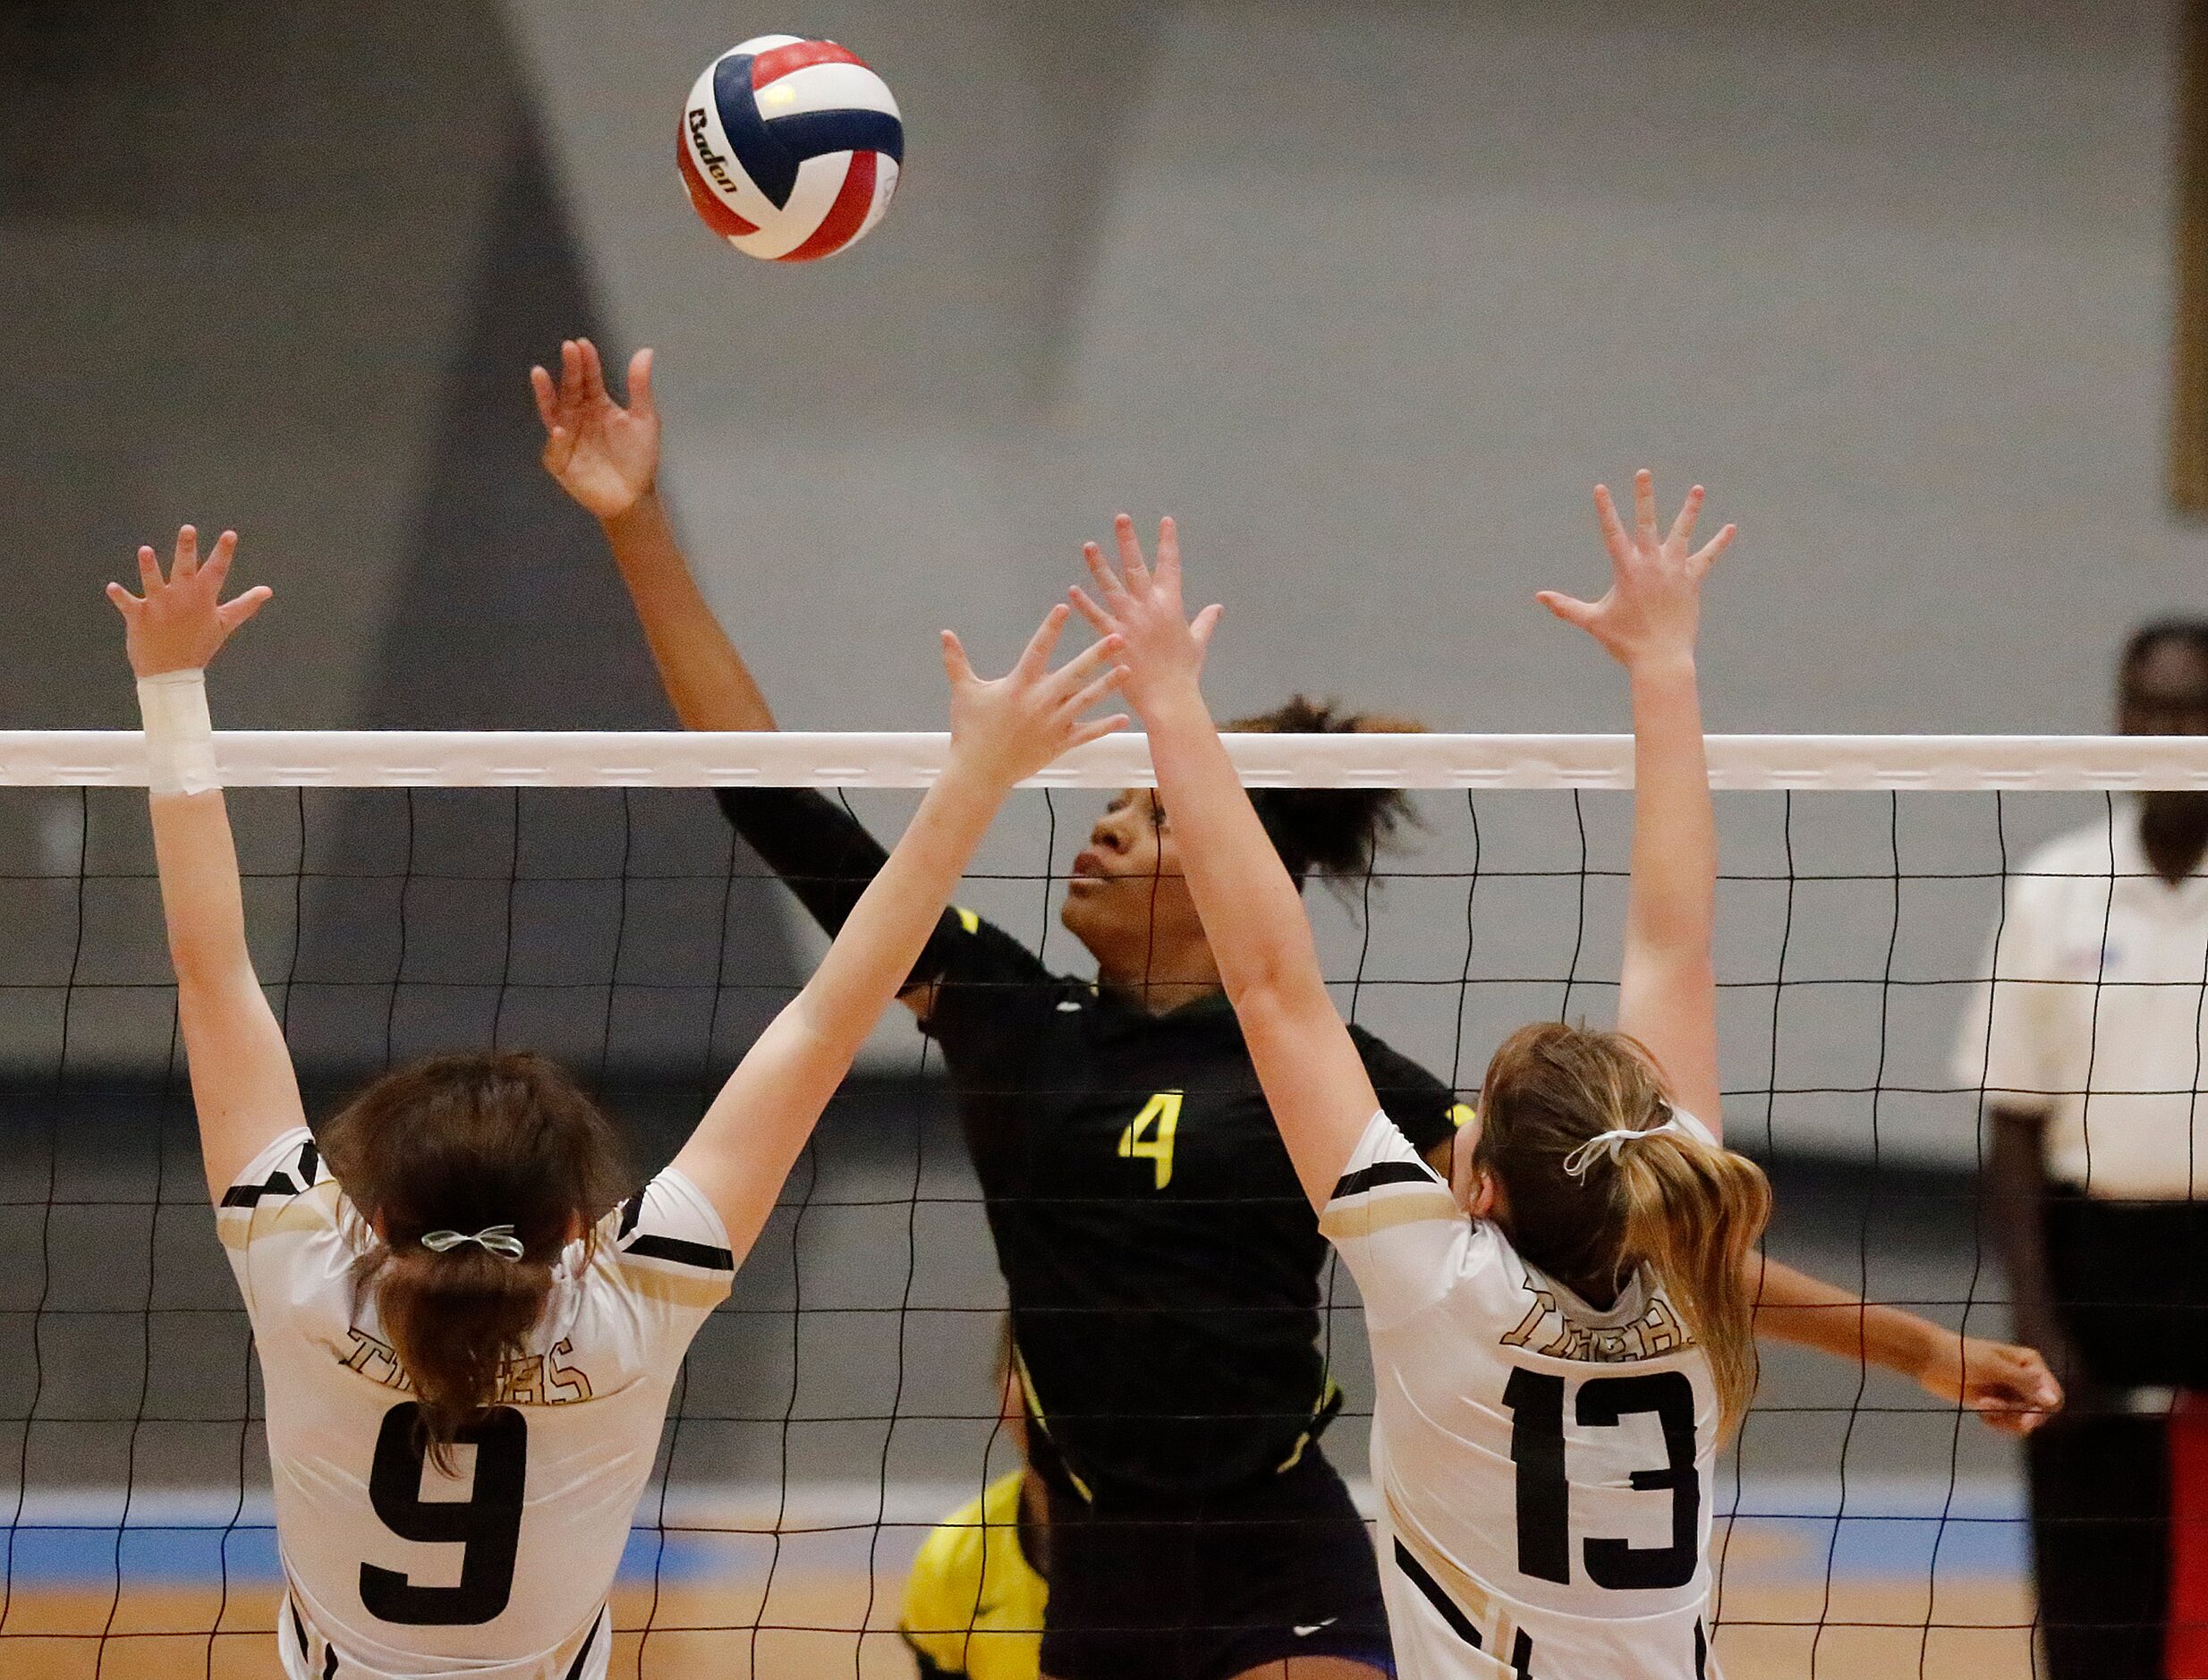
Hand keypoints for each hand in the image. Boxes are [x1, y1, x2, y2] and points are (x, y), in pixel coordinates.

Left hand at [106, 527, 270, 677]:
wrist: (171, 674)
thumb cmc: (198, 647)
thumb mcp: (224, 625)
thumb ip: (244, 605)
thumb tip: (267, 590)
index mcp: (202, 600)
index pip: (216, 572)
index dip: (223, 552)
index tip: (230, 534)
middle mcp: (181, 600)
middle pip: (184, 569)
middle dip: (186, 549)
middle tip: (188, 529)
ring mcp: (159, 608)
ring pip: (154, 583)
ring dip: (149, 567)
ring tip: (146, 551)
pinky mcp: (139, 617)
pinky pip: (128, 604)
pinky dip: (120, 596)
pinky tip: (111, 587)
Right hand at [531, 338, 658, 518]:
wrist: (634, 496)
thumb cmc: (639, 458)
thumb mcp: (644, 419)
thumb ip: (640, 387)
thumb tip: (645, 351)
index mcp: (597, 404)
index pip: (589, 378)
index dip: (587, 362)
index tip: (583, 344)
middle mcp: (578, 416)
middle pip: (570, 389)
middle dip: (569, 369)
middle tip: (569, 348)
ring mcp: (566, 437)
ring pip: (552, 411)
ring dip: (545, 394)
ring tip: (539, 373)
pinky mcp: (560, 461)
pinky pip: (554, 448)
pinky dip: (556, 440)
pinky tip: (561, 429)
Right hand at [940, 604, 1129, 787]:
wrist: (980, 772)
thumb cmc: (971, 731)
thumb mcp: (963, 692)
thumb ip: (957, 661)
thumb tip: (945, 634)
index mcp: (1019, 685)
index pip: (1038, 648)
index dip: (1051, 627)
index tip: (1064, 607)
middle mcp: (1041, 700)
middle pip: (1075, 672)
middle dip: (1097, 654)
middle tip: (1118, 637)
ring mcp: (1053, 723)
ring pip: (1086, 699)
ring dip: (1108, 684)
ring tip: (1127, 670)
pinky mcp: (1060, 743)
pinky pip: (1087, 733)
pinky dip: (1105, 726)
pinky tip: (1123, 718)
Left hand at [1066, 513, 1223, 717]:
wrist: (1169, 697)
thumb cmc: (1184, 672)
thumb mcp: (1197, 643)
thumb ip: (1205, 622)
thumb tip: (1217, 608)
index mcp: (1171, 605)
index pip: (1170, 566)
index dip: (1168, 542)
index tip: (1165, 521)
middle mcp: (1149, 607)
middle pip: (1136, 567)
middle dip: (1129, 541)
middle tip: (1121, 519)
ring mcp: (1129, 621)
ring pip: (1112, 586)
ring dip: (1099, 565)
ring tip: (1089, 545)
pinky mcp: (1113, 637)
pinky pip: (1096, 616)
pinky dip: (1084, 603)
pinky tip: (1073, 590)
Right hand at [1538, 469, 1734, 671]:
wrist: (1661, 659)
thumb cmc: (1625, 642)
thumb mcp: (1593, 622)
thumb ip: (1566, 607)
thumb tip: (1539, 596)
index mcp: (1626, 571)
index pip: (1612, 533)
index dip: (1605, 510)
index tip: (1600, 488)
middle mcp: (1651, 564)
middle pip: (1647, 522)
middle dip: (1644, 496)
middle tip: (1643, 472)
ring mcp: (1674, 571)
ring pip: (1683, 533)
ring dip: (1690, 509)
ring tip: (1698, 488)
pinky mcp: (1692, 581)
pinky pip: (1707, 557)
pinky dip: (1718, 543)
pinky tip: (1730, 528)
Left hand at [1915, 1332, 2065, 1436]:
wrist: (1931, 1360)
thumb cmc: (1962, 1356)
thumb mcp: (1994, 1367)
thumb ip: (2024, 1383)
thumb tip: (2052, 1401)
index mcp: (2030, 1364)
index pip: (2052, 1395)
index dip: (2042, 1410)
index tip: (2025, 1417)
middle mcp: (2025, 1379)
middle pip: (2039, 1412)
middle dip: (2018, 1415)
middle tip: (1992, 1407)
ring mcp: (2010, 1393)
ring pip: (2023, 1421)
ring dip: (2004, 1418)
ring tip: (1983, 1405)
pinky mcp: (1996, 1406)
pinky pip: (2008, 1424)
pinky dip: (1997, 1422)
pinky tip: (1981, 1413)